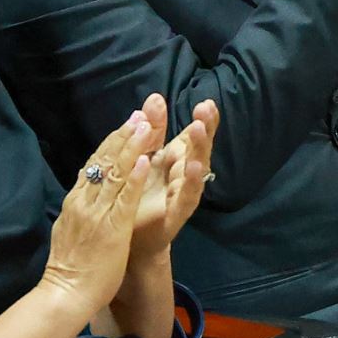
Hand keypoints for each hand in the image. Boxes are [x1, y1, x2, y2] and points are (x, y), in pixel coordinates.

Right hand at [40, 110, 160, 309]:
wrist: (65, 293)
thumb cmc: (71, 267)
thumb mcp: (69, 228)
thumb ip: (78, 208)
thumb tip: (82, 191)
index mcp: (76, 201)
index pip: (94, 164)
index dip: (111, 143)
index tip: (125, 125)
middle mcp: (84, 201)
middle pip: (104, 161)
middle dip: (123, 136)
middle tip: (140, 115)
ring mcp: (97, 212)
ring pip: (115, 173)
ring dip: (131, 147)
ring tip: (146, 126)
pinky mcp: (112, 227)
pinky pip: (124, 198)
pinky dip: (134, 177)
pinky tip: (145, 160)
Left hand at [131, 97, 217, 261]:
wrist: (129, 239)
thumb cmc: (140, 194)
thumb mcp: (144, 156)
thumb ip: (152, 130)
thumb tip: (155, 98)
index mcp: (177, 157)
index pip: (194, 134)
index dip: (204, 119)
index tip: (207, 102)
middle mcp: (185, 172)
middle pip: (199, 147)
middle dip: (203, 127)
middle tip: (205, 108)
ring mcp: (184, 192)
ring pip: (197, 168)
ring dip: (199, 148)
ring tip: (198, 129)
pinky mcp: (177, 212)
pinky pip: (187, 195)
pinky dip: (191, 181)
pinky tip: (192, 166)